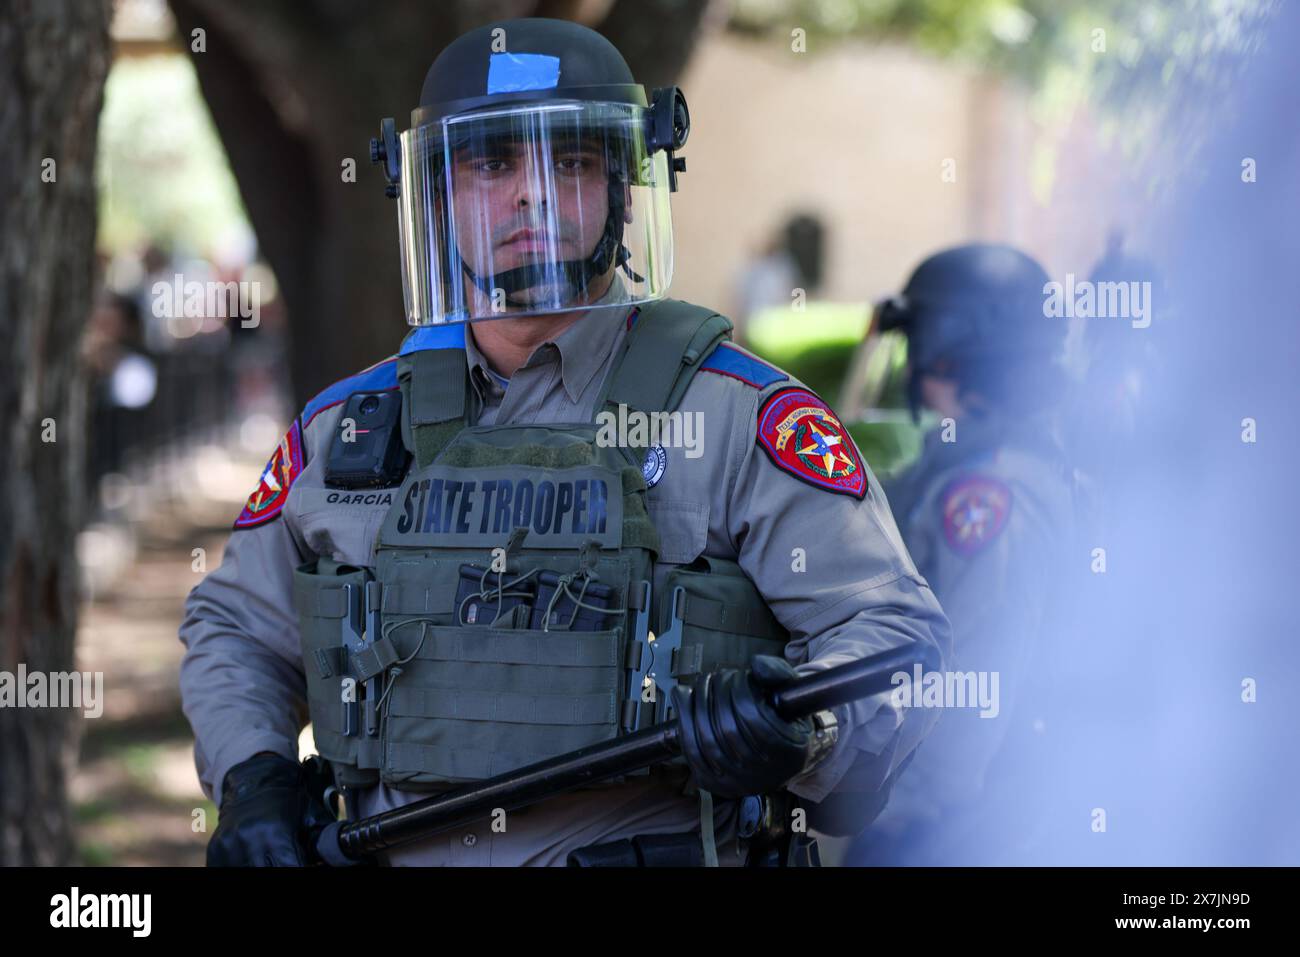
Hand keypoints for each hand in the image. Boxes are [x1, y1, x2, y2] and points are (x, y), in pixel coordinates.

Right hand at [207, 753, 335, 866]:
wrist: (254, 781)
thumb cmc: (290, 802)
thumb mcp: (312, 817)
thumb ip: (321, 841)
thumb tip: (335, 861)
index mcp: (276, 832)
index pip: (290, 868)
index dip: (300, 869)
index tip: (305, 865)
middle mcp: (249, 838)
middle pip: (267, 872)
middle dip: (281, 866)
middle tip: (288, 858)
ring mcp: (229, 845)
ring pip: (247, 872)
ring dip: (261, 866)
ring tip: (273, 856)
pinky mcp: (216, 849)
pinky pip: (228, 869)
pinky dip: (244, 866)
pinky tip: (257, 858)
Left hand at [671, 655, 815, 798]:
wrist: (771, 755)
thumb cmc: (782, 719)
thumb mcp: (791, 693)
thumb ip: (778, 673)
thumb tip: (756, 665)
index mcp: (790, 753)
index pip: (755, 718)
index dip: (741, 690)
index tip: (738, 674)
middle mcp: (764, 775)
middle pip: (728, 729)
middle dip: (717, 693)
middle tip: (717, 676)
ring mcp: (737, 783)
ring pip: (706, 740)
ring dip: (698, 703)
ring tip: (703, 684)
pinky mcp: (713, 783)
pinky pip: (691, 751)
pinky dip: (683, 719)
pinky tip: (684, 698)